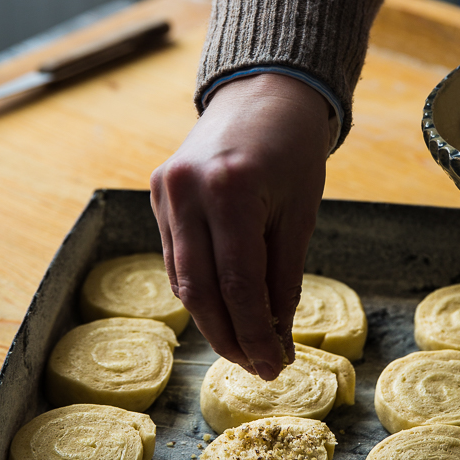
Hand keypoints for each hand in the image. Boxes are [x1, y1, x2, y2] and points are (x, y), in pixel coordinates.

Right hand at [150, 73, 334, 378]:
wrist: (263, 92)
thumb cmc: (292, 150)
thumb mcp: (301, 212)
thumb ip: (284, 276)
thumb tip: (276, 336)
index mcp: (231, 190)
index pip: (239, 284)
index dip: (255, 333)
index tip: (276, 365)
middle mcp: (188, 190)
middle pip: (200, 289)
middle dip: (228, 337)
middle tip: (258, 367)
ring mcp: (166, 190)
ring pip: (181, 278)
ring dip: (211, 319)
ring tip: (243, 348)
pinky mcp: (158, 192)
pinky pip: (175, 255)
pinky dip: (198, 287)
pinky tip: (222, 310)